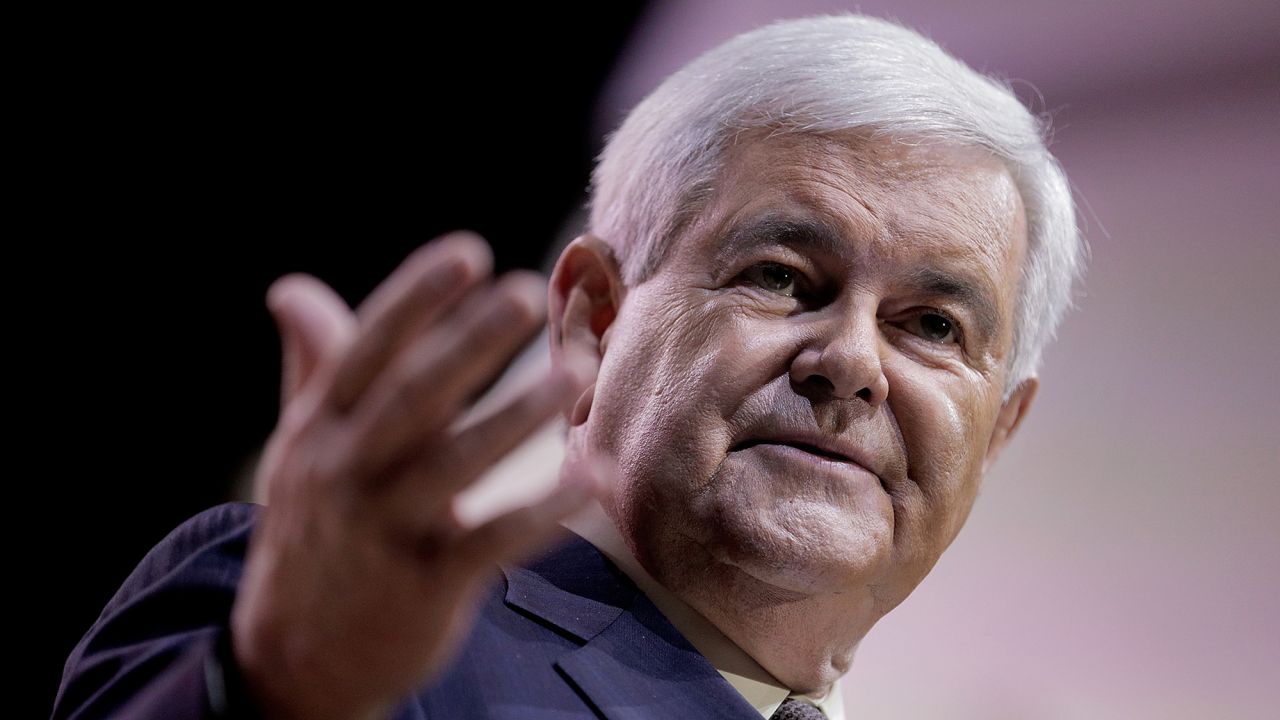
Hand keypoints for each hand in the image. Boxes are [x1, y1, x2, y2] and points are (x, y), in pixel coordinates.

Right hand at [230, 232, 607, 719]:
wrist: (293, 660)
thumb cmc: (314, 528)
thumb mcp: (299, 448)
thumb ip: (311, 368)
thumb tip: (291, 289)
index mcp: (319, 429)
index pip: (365, 351)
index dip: (415, 299)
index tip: (468, 253)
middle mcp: (347, 472)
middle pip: (412, 395)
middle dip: (469, 342)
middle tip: (527, 292)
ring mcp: (385, 531)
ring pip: (456, 464)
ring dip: (517, 414)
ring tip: (574, 370)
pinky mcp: (424, 586)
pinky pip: (489, 543)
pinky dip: (537, 513)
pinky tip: (582, 481)